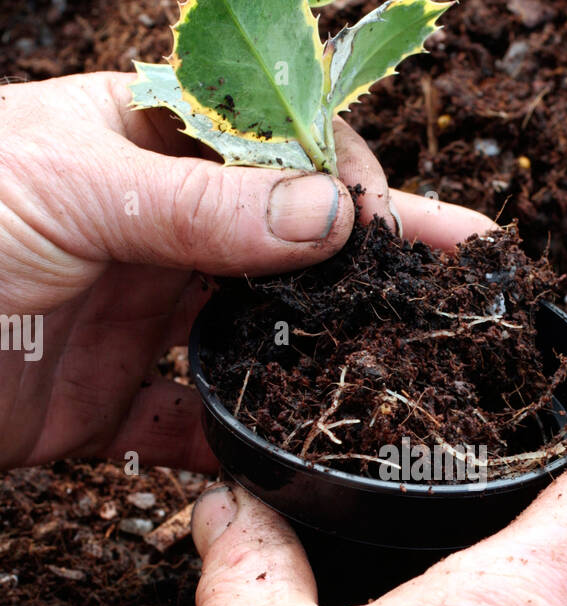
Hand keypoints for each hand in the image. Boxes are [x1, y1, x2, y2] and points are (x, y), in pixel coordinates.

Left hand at [0, 71, 491, 471]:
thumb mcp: (71, 187)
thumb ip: (205, 207)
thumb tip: (334, 216)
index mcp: (144, 145)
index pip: (277, 145)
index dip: (347, 176)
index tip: (400, 222)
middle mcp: (155, 230)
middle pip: (286, 246)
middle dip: (369, 266)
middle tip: (456, 290)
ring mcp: (139, 317)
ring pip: (257, 339)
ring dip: (321, 358)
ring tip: (401, 378)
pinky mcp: (112, 405)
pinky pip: (197, 428)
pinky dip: (240, 447)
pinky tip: (291, 460)